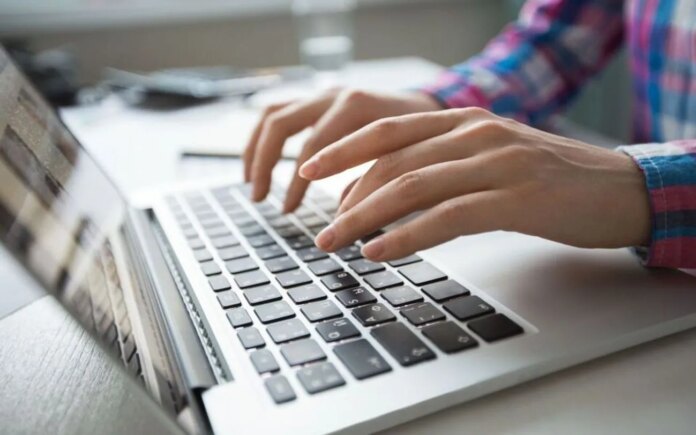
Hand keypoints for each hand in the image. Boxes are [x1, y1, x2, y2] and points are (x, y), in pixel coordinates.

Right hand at [243, 88, 440, 210]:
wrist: (433, 105)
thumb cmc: (425, 138)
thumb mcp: (407, 161)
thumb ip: (374, 183)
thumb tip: (342, 219)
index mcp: (357, 107)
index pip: (313, 146)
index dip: (297, 182)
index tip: (290, 210)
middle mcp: (335, 94)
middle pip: (282, 124)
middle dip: (266, 163)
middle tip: (260, 199)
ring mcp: (324, 94)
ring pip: (274, 115)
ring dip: (257, 150)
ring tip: (253, 184)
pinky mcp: (318, 100)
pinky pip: (279, 113)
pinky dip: (264, 140)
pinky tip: (260, 165)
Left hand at [299, 107, 650, 260]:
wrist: (618, 188)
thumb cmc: (549, 178)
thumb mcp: (489, 158)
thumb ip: (443, 166)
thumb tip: (388, 196)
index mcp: (464, 119)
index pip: (388, 129)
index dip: (343, 150)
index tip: (309, 171)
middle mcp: (475, 133)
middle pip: (391, 161)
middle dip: (346, 197)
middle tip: (320, 228)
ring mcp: (495, 163)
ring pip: (411, 186)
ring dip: (364, 218)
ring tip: (335, 243)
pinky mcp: (514, 199)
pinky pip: (446, 217)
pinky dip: (406, 236)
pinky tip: (379, 252)